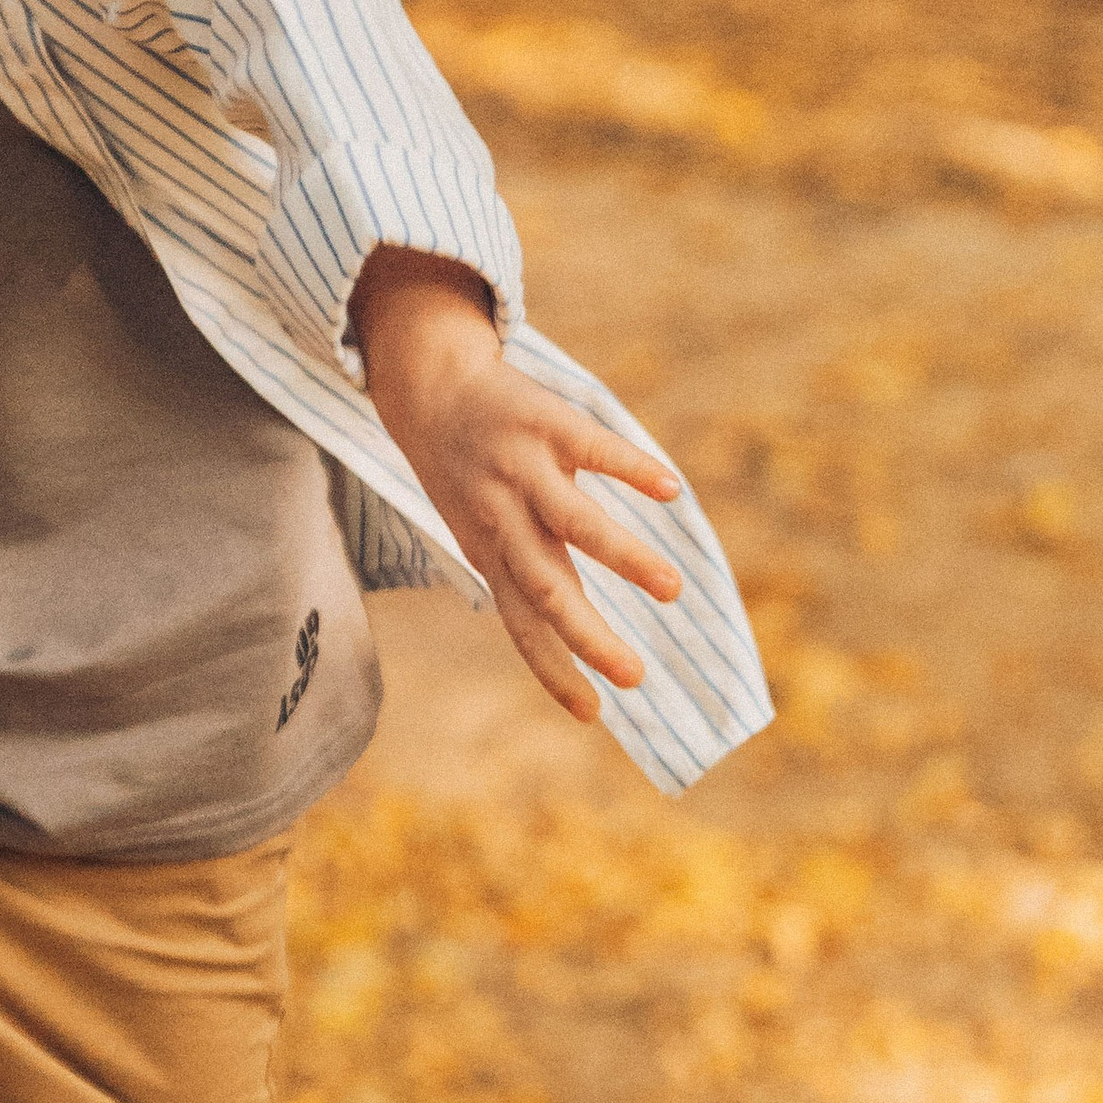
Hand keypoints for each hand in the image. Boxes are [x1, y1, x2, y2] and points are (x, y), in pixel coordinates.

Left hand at [351, 245, 683, 721]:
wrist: (430, 388)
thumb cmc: (471, 476)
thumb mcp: (483, 532)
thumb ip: (527, 575)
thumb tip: (581, 638)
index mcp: (492, 552)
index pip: (521, 624)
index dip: (553, 669)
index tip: (593, 713)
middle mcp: (503, 518)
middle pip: (544, 587)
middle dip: (587, 637)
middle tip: (636, 675)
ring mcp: (522, 469)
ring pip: (573, 522)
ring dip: (623, 559)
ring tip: (672, 589)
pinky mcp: (545, 422)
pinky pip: (593, 448)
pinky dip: (631, 470)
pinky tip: (669, 490)